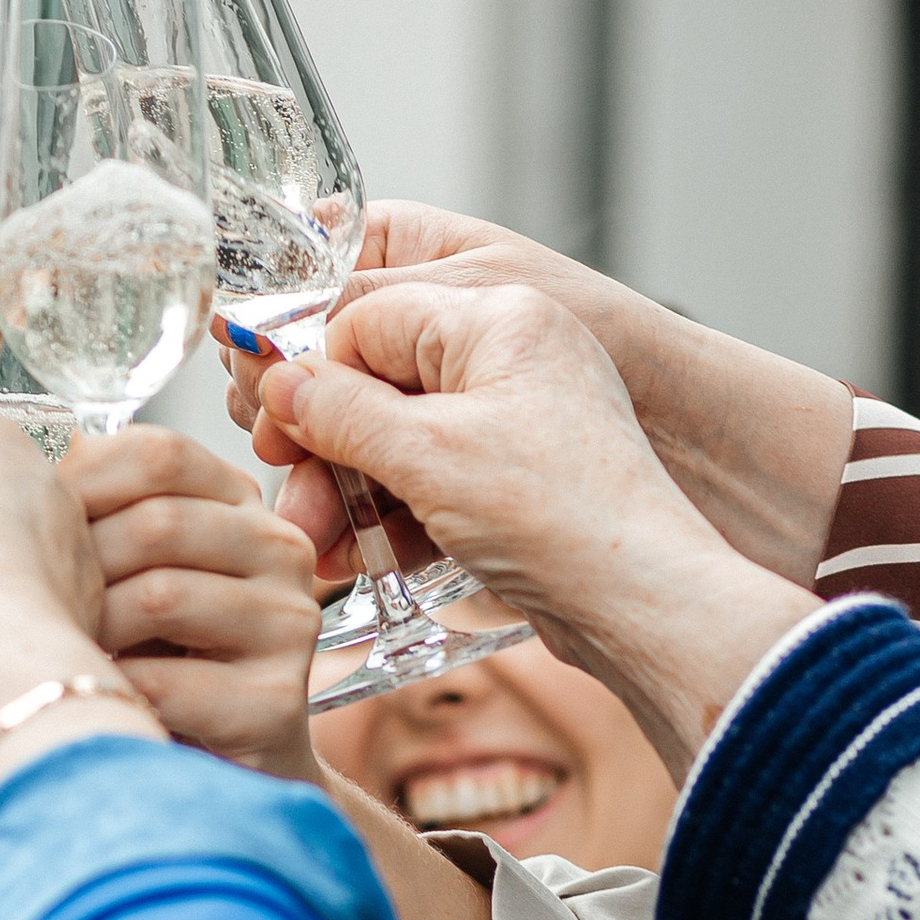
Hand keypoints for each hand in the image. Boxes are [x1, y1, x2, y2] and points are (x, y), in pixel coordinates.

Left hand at [66, 427, 322, 779]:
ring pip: (160, 596)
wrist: (222, 764)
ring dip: (93, 631)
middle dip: (81, 568)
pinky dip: (116, 689)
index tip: (38, 524)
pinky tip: (100, 696)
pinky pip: (167, 681)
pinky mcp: (276, 699)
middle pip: (157, 523)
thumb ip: (100, 516)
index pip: (160, 454)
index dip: (84, 482)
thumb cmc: (162, 658)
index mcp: (241, 503)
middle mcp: (280, 550)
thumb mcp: (134, 572)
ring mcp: (288, 622)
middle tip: (38, 606)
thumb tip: (21, 477)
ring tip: (67, 651)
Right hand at [255, 284, 814, 774]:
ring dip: (348, 494)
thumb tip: (279, 382)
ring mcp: (519, 418)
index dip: (312, 374)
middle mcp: (511, 354)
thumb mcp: (429, 455)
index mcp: (497, 313)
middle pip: (380, 381)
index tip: (273, 430)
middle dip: (324, 449)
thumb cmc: (562, 515)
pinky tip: (359, 561)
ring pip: (402, 440)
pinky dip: (395, 518)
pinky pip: (435, 482)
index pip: (367, 316)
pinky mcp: (520, 480)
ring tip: (315, 550)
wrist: (647, 605)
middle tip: (289, 502)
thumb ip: (341, 411)